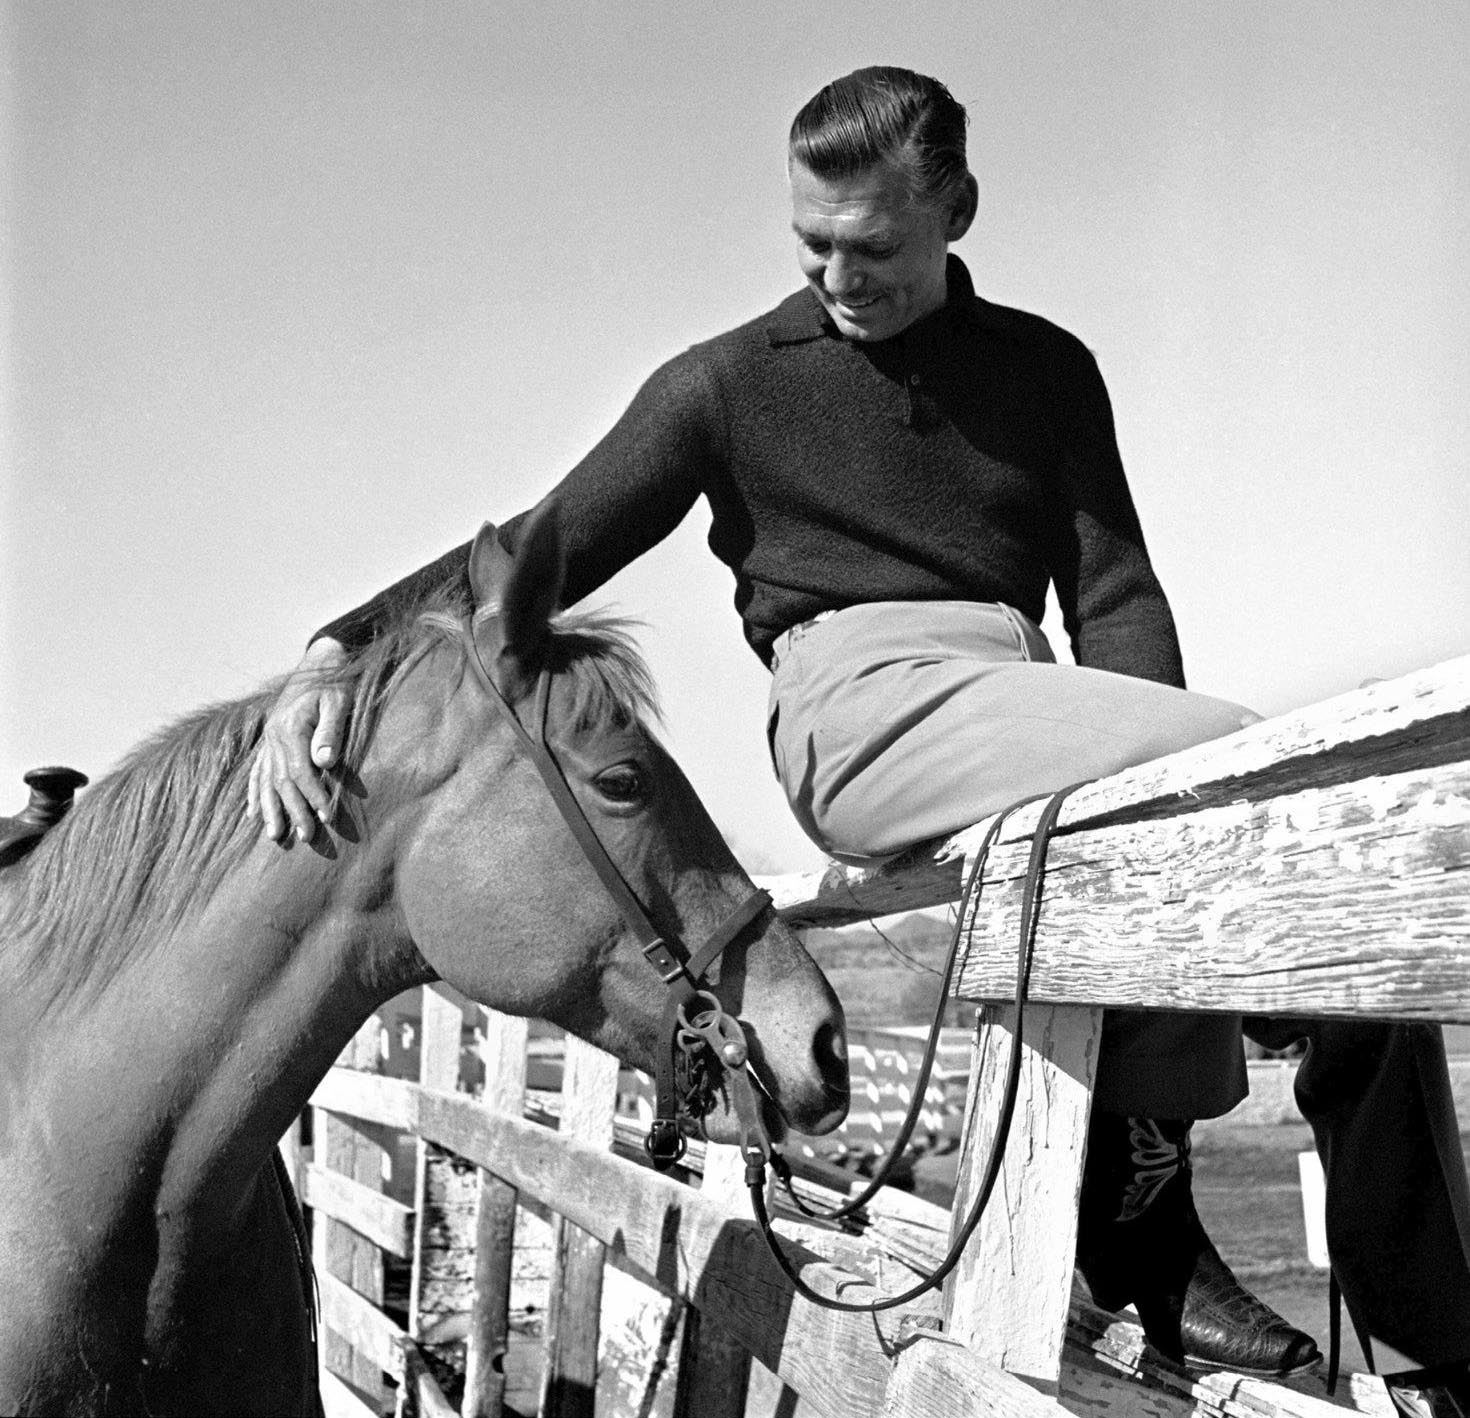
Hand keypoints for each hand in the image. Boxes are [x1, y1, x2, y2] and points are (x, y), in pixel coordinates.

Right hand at [248, 638, 350, 842]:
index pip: (301, 772)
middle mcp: (273, 737)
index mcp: (290, 729)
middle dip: (293, 811)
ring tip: (274, 836)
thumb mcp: (339, 702)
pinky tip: (251, 812)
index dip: (313, 796)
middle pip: (282, 782)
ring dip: (270, 809)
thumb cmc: (336, 682)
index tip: (327, 816)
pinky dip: (255, 792)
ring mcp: (269, 739)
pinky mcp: (270, 740)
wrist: (322, 660)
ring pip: (265, 780)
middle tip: (305, 837)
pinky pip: (257, 771)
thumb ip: (331, 731)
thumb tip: (324, 762)